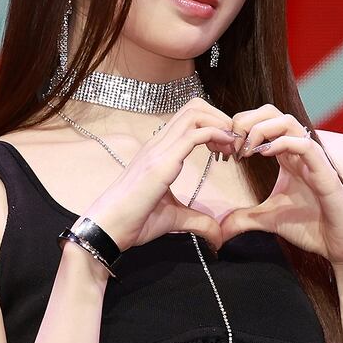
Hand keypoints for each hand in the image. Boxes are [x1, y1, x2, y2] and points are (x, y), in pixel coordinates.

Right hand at [85, 98, 235, 250]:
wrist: (109, 228)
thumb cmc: (134, 221)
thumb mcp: (175, 218)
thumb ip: (197, 220)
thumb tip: (218, 235)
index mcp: (159, 150)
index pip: (189, 118)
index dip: (214, 125)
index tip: (227, 148)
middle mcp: (158, 143)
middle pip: (195, 107)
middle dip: (221, 118)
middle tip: (234, 143)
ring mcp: (159, 150)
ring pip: (195, 114)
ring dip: (220, 124)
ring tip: (231, 147)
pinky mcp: (162, 162)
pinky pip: (194, 135)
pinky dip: (216, 136)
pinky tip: (225, 152)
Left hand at [218, 105, 342, 266]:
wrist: (341, 246)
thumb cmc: (311, 227)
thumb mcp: (268, 219)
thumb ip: (243, 219)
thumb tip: (220, 229)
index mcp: (286, 156)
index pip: (262, 121)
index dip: (240, 128)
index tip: (226, 149)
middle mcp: (298, 152)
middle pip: (272, 112)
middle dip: (246, 120)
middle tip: (232, 145)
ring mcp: (312, 159)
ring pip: (287, 122)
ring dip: (261, 129)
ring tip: (246, 150)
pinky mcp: (325, 173)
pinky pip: (306, 145)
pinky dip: (283, 144)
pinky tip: (266, 155)